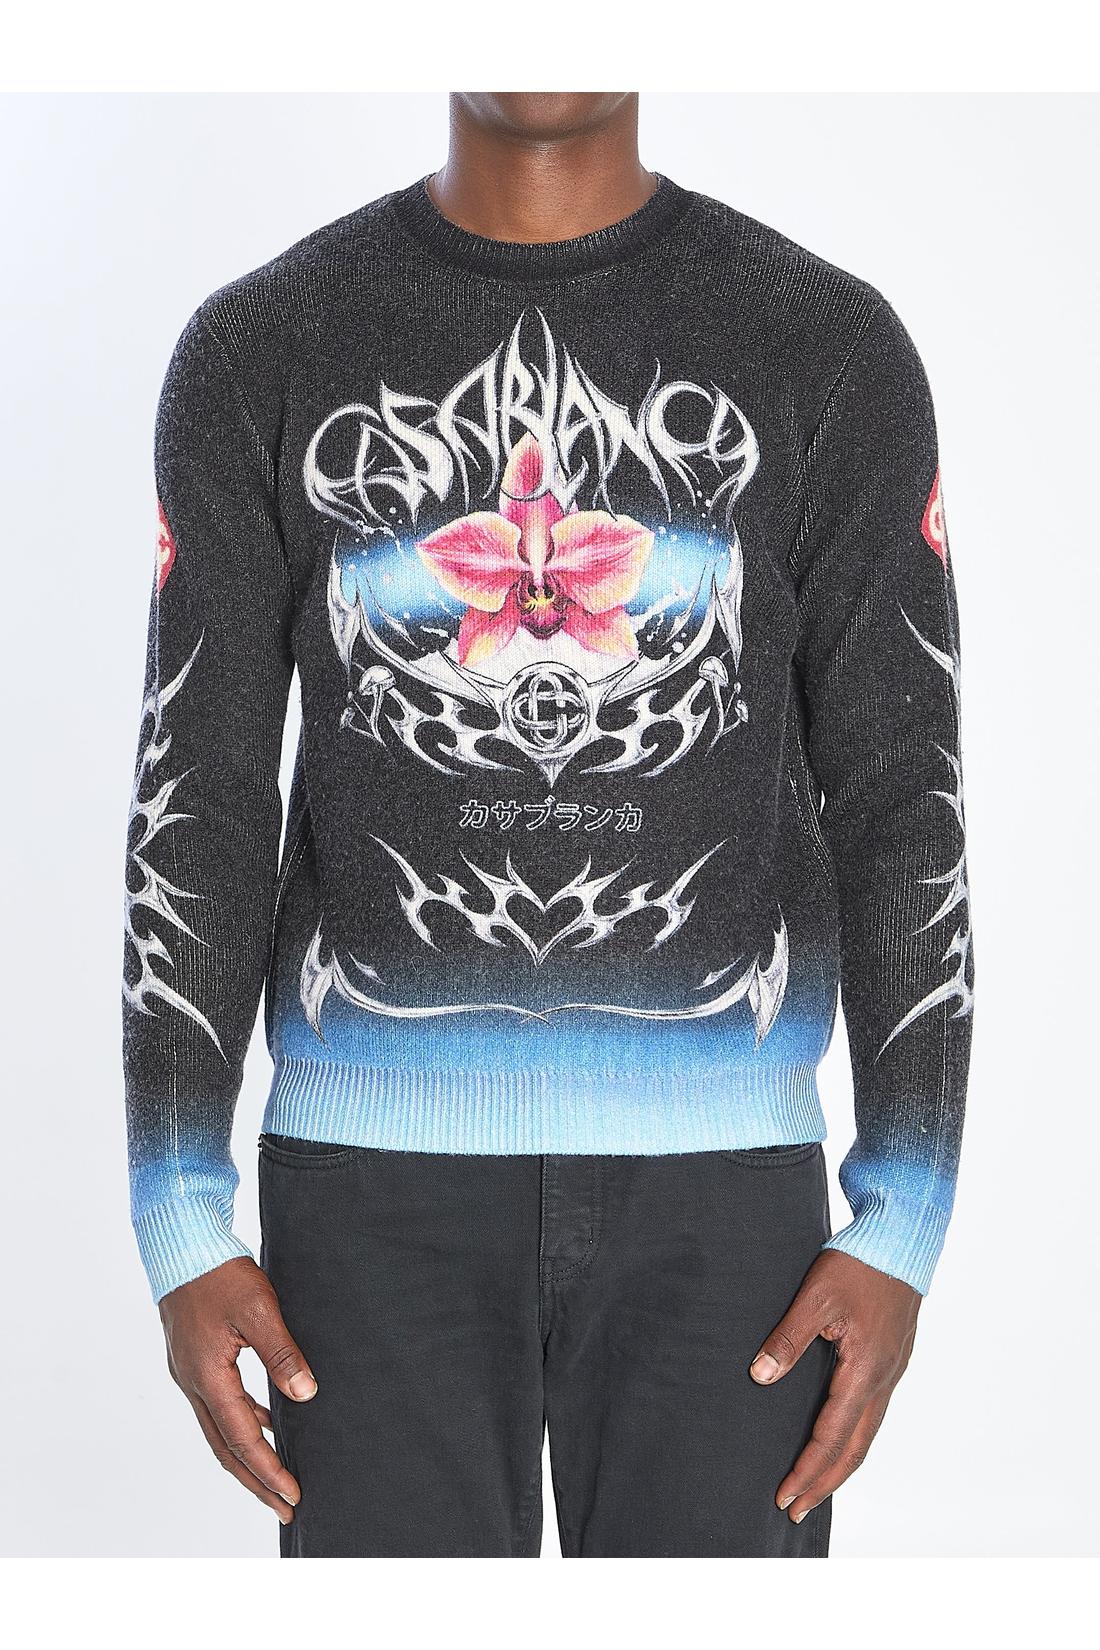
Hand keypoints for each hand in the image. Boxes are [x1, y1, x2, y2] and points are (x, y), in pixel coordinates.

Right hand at [159, 1256, 316, 1524]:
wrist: (182, 1244)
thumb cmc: (219, 1273)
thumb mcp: (259, 1310)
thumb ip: (282, 1354)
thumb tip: (305, 1395)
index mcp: (207, 1376)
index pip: (241, 1439)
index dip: (268, 1470)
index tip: (292, 1495)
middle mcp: (193, 1382)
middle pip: (225, 1447)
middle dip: (256, 1480)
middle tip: (284, 1507)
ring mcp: (189, 1372)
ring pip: (218, 1429)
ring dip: (247, 1455)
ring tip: (276, 1475)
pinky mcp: (193, 1360)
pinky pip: (217, 1405)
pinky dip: (241, 1423)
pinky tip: (264, 1422)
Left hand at [750, 1250, 919, 1522]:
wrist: (901, 1240)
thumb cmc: (858, 1264)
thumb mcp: (814, 1297)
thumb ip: (787, 1338)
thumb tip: (760, 1376)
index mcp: (863, 1370)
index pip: (831, 1436)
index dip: (807, 1470)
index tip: (784, 1496)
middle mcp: (883, 1379)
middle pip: (854, 1449)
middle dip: (824, 1483)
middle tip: (796, 1510)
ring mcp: (892, 1371)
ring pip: (867, 1434)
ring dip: (841, 1464)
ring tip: (816, 1486)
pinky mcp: (893, 1360)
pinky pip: (874, 1413)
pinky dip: (855, 1438)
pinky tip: (840, 1438)